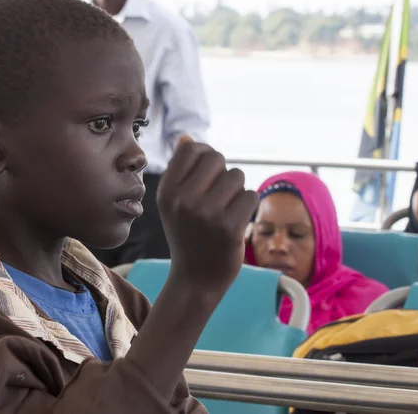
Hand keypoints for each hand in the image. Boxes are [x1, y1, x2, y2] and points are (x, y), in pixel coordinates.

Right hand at [157, 136, 258, 294]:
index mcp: (166, 192)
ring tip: (226, 211)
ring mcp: (206, 214)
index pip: (191, 149)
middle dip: (223, 173)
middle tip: (218, 197)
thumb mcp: (174, 203)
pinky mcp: (229, 227)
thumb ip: (180, 170)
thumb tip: (186, 137)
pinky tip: (236, 222)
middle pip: (217, 158)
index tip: (208, 174)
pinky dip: (248, 207)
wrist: (196, 279)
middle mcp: (183, 200)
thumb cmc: (188, 236)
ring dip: (237, 191)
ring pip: (236, 176)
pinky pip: (250, 196)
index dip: (205, 155)